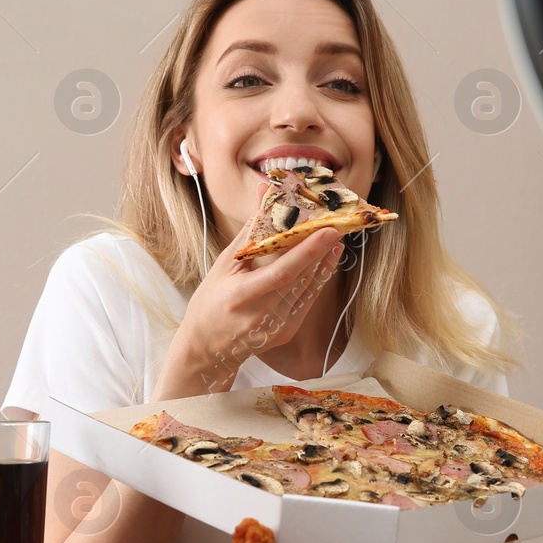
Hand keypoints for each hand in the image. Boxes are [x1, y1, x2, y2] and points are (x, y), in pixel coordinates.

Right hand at [156, 197, 343, 397]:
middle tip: (336, 225)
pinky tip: (325, 261)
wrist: (206, 347)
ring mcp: (276, 328)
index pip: (282, 273)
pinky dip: (317, 279)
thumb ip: (250, 231)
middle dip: (321, 251)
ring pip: (308, 289)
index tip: (328, 231)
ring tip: (334, 240)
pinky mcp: (286, 332)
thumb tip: (265, 194)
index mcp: (241, 296)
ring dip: (324, 263)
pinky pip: (307, 301)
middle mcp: (261, 315)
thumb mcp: (224, 265)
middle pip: (300, 279)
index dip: (307, 252)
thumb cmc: (210, 301)